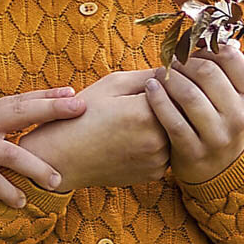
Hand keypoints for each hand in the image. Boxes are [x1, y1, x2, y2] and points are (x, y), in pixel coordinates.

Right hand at [0, 87, 87, 207]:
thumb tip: (30, 126)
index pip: (21, 99)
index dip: (47, 95)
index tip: (73, 93)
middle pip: (21, 112)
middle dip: (51, 109)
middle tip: (79, 109)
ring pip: (9, 153)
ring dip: (35, 167)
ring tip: (57, 181)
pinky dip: (6, 190)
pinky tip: (21, 201)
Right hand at [17, 69, 169, 191]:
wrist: (63, 157)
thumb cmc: (82, 115)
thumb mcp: (111, 85)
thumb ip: (147, 75)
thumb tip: (174, 68)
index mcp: (146, 113)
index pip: (177, 89)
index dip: (166, 84)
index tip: (151, 84)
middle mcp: (157, 140)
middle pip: (179, 112)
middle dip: (168, 103)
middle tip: (141, 102)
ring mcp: (158, 160)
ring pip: (175, 133)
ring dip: (164, 124)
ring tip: (135, 121)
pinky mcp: (155, 174)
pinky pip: (167, 151)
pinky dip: (157, 143)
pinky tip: (134, 138)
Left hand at [145, 46, 243, 184]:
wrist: (219, 168)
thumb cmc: (221, 119)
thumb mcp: (234, 96)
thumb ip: (226, 68)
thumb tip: (212, 34)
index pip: (229, 56)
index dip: (205, 47)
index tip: (192, 50)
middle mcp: (240, 117)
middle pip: (207, 72)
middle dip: (183, 62)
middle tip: (171, 62)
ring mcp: (218, 136)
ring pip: (188, 94)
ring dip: (169, 78)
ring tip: (159, 74)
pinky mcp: (194, 151)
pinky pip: (171, 119)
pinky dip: (157, 99)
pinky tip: (150, 89)